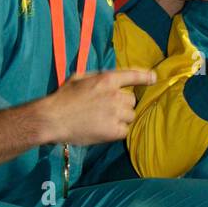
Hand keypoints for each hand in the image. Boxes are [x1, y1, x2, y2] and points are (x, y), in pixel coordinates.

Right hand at [38, 68, 156, 145]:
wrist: (53, 119)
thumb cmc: (62, 97)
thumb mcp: (80, 78)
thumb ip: (98, 77)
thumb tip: (110, 78)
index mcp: (107, 80)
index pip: (134, 76)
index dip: (146, 77)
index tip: (154, 78)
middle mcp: (115, 95)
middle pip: (132, 100)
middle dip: (123, 104)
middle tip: (108, 109)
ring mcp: (115, 113)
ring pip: (130, 115)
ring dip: (121, 118)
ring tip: (104, 120)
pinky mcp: (113, 130)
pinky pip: (124, 130)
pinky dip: (117, 131)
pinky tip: (104, 130)